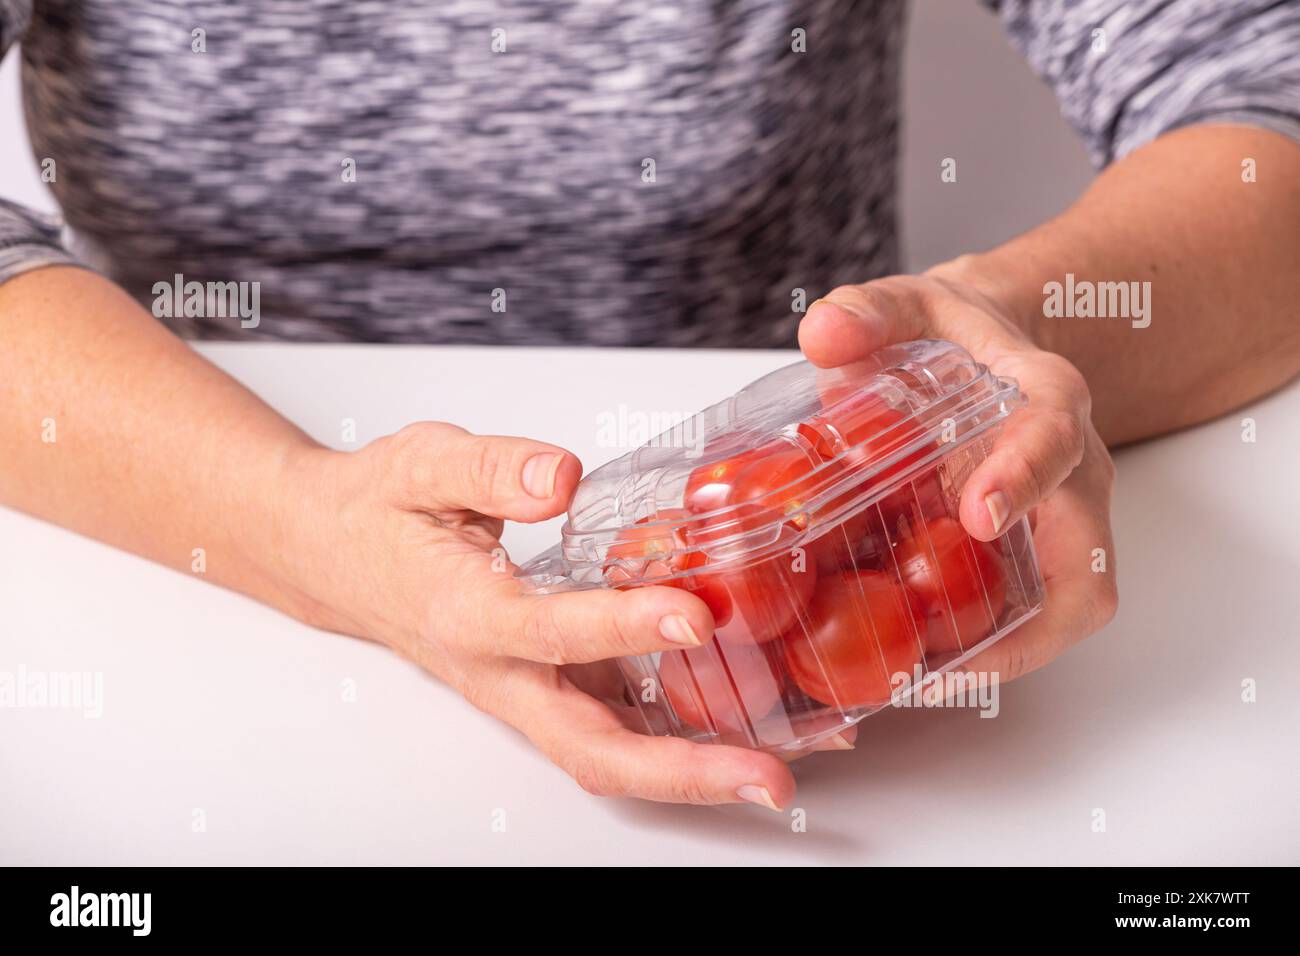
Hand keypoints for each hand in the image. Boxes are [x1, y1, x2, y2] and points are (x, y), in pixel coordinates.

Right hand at [284, 422, 850, 807]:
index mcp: (465, 613)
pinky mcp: (543, 685)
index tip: (693, 613)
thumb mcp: (419, 464)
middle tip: (767, 776)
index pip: (551, 630)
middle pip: (589, 747)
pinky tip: (738, 722)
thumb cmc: (377, 512)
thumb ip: (491, 468)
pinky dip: (674, 739)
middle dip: (683, 771)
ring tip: (776, 767)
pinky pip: (611, 726)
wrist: (333, 556)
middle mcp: (498, 671)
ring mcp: (522, 690)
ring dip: (691, 771)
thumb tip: (562, 476)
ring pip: (606, 754)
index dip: (624, 626)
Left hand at [798, 265, 1117, 681]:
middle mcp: (1072, 471)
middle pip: (1086, 562)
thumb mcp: (909, 303)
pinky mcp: (1035, 555)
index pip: (1052, 436)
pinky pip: (1029, 616)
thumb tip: (824, 333)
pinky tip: (913, 665)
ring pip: (1066, 608)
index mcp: (1045, 398)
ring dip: (1001, 655)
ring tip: (917, 686)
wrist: (991, 350)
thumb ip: (868, 312)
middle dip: (1027, 624)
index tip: (978, 513)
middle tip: (939, 664)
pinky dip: (981, 648)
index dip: (1022, 477)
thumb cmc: (956, 333)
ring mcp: (1060, 521)